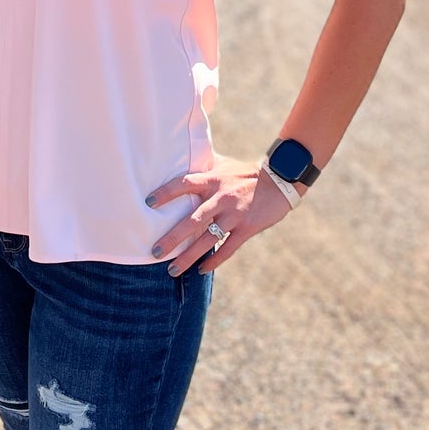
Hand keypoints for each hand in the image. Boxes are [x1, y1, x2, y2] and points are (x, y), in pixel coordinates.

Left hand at [144, 154, 293, 275]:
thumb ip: (203, 167)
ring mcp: (234, 215)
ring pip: (207, 240)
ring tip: (172, 270)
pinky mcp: (247, 228)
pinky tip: (201, 270)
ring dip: (189, 257)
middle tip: (155, 251)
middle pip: (192, 220)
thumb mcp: (224, 166)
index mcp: (213, 180)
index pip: (184, 184)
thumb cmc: (246, 173)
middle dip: (172, 238)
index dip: (166, 193)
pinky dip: (214, 260)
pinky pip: (228, 248)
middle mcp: (221, 198)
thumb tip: (180, 159)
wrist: (280, 181)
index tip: (148, 202)